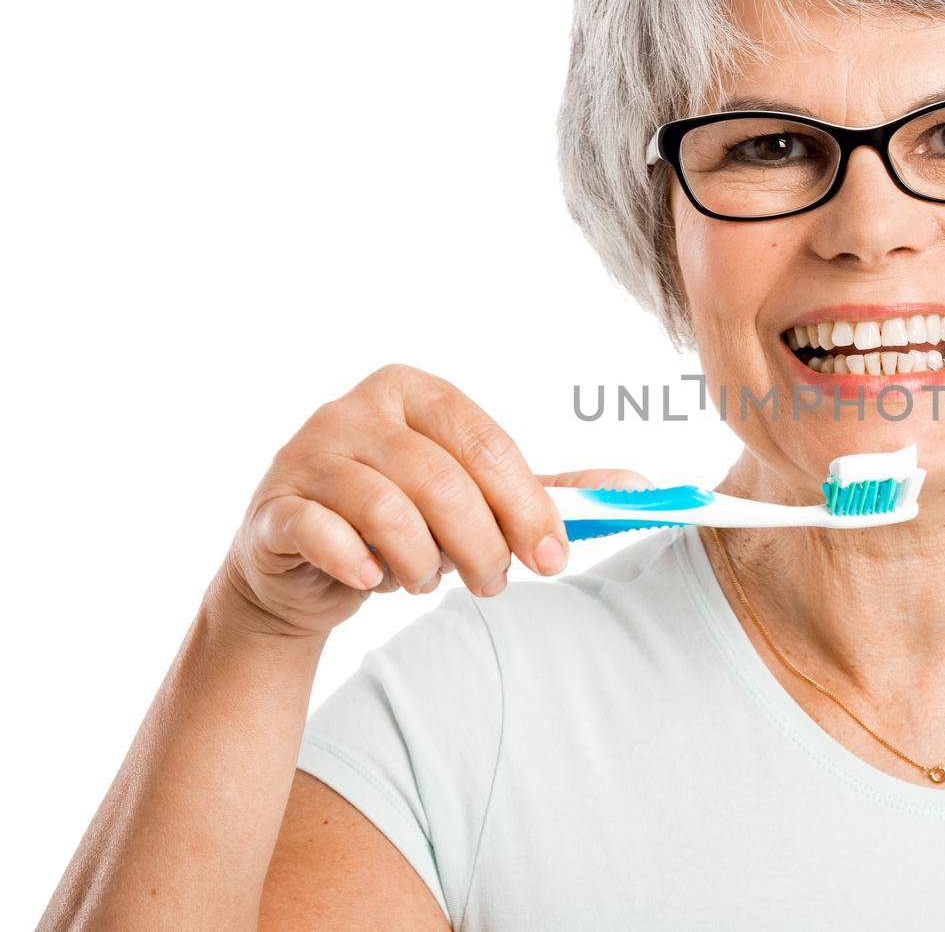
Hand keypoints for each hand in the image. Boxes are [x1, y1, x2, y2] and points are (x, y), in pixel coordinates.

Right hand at [215, 364, 648, 637]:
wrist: (302, 570)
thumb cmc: (402, 523)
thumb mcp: (480, 502)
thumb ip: (549, 494)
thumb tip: (638, 488)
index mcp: (414, 391)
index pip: (485, 443)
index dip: (527, 505)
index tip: (554, 558)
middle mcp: (355, 409)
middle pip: (441, 478)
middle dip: (482, 543)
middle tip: (495, 584)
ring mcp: (307, 453)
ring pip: (388, 511)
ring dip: (424, 564)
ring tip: (429, 581)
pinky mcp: (274, 506)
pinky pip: (324, 533)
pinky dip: (360, 566)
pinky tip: (375, 582)